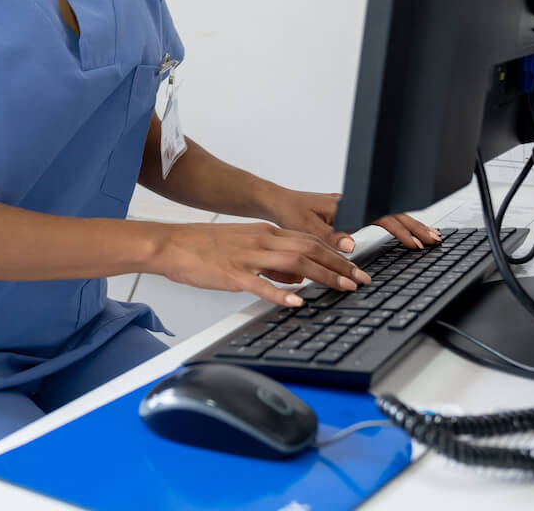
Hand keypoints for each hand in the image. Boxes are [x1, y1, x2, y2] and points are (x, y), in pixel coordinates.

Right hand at [152, 222, 371, 307]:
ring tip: (343, 288)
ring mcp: (247, 256)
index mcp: (264, 233)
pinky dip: (280, 291)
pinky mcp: (231, 273)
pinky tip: (296, 301)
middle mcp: (261, 240)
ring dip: (323, 275)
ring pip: (294, 262)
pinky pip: (260, 283)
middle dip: (340, 265)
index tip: (355, 266)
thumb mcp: (245, 247)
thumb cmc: (204, 247)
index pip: (309, 240)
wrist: (171, 243)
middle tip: (362, 279)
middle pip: (309, 249)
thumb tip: (298, 278)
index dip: (336, 253)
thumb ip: (272, 261)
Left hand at [266, 190, 442, 280]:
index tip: (416, 244)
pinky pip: (378, 217)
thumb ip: (330, 238)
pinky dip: (393, 225)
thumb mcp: (307, 228)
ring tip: (426, 236)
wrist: (276, 202)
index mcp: (346, 205)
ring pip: (386, 213)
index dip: (400, 230)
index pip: (382, 215)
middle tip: (434, 239)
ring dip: (407, 225)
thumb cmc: (289, 213)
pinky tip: (402, 233)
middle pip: (390, 212)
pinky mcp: (348, 213)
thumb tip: (352, 245)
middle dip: (414, 226)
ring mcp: (352, 207)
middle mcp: (352, 204)